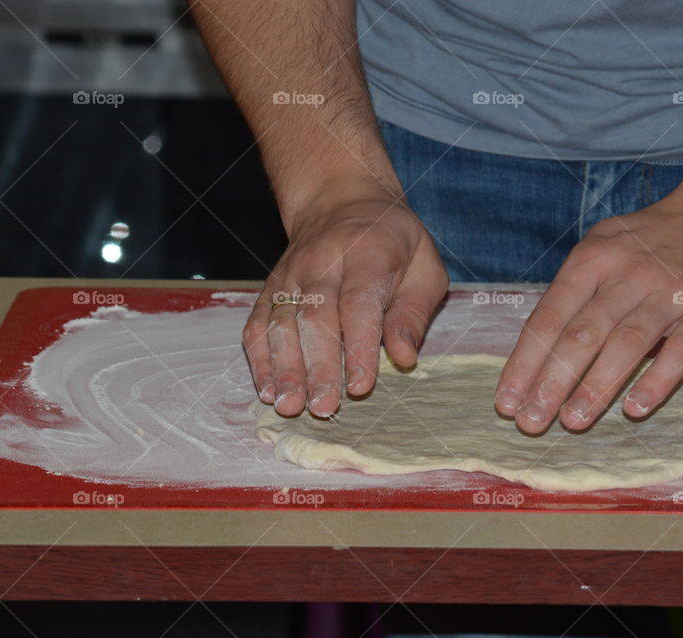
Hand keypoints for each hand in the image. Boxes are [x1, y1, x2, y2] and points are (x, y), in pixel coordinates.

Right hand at [244, 198, 447, 416]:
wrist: (339, 201)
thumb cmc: (393, 241)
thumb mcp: (424, 265)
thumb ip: (415, 312)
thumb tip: (403, 358)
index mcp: (368, 252)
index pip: (359, 302)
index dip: (359, 346)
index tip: (361, 386)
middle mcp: (322, 262)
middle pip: (316, 317)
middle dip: (318, 367)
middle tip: (323, 407)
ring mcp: (290, 275)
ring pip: (281, 324)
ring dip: (284, 369)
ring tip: (291, 407)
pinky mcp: (271, 288)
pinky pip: (258, 324)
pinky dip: (260, 359)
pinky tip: (268, 390)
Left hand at [495, 192, 682, 432]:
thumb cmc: (650, 243)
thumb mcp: (603, 248)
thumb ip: (571, 294)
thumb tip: (533, 355)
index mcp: (593, 260)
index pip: (548, 317)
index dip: (525, 362)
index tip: (506, 402)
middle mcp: (628, 275)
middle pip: (582, 334)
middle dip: (551, 383)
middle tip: (531, 422)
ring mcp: (671, 293)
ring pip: (626, 343)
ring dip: (596, 386)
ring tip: (572, 422)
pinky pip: (681, 350)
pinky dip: (657, 380)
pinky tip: (635, 408)